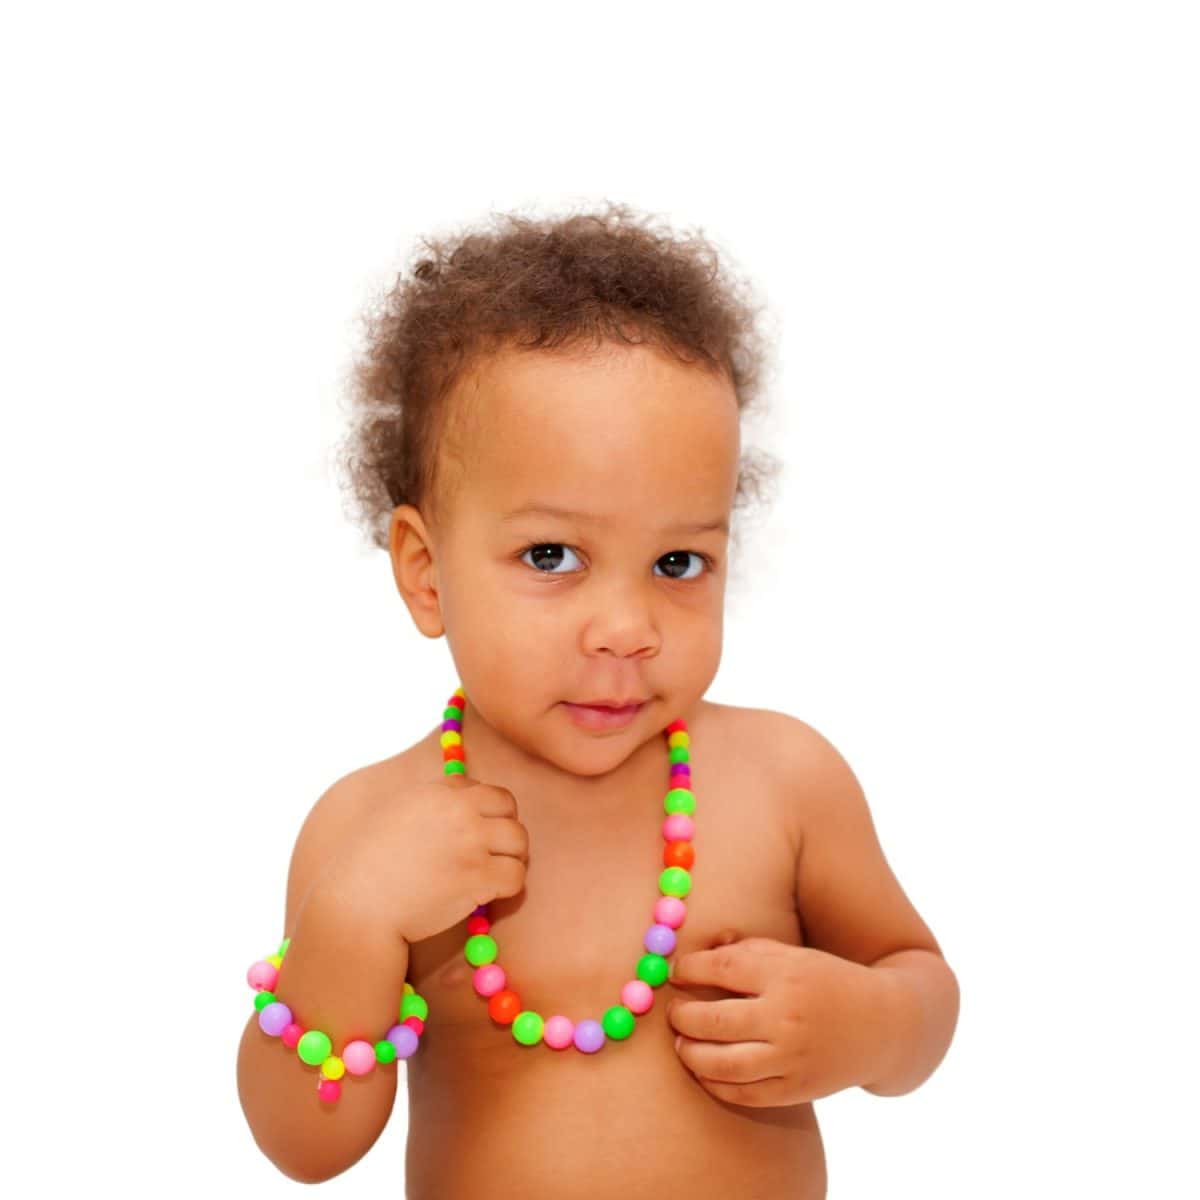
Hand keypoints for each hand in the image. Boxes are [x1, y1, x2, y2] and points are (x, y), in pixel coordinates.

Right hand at [321, 774, 529, 943]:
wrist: (358, 903)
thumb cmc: (367, 864)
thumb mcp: (396, 814)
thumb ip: (431, 803)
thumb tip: (460, 799)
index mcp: (438, 792)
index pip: (485, 790)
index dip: (487, 812)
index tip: (477, 833)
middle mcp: (459, 811)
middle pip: (509, 808)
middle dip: (506, 830)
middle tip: (494, 853)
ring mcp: (471, 843)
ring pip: (519, 841)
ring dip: (512, 858)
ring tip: (494, 874)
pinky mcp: (478, 878)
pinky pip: (516, 876)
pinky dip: (509, 887)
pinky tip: (490, 895)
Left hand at [665, 933, 894, 1107]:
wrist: (884, 1025)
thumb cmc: (827, 981)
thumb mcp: (792, 954)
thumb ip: (746, 951)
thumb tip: (695, 956)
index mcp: (785, 974)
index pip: (722, 968)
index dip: (689, 970)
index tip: (675, 973)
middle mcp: (787, 1015)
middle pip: (715, 1020)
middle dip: (682, 1016)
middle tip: (672, 1013)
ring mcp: (793, 1056)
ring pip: (723, 1063)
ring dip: (691, 1054)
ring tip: (681, 1044)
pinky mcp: (798, 1088)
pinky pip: (745, 1093)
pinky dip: (716, 1085)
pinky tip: (704, 1071)